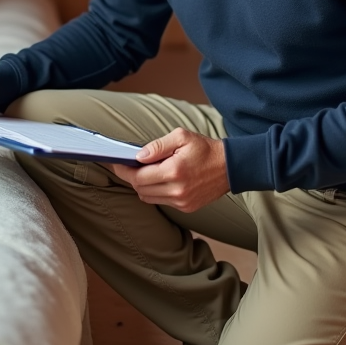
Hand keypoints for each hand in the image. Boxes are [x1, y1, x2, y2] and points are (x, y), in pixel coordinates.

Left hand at [110, 128, 229, 212]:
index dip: (123, 171)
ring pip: (148, 198)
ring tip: (145, 172)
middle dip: (131, 177)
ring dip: (142, 186)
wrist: (230, 167)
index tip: (115, 163)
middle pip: (140, 189)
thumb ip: (157, 146)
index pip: (137, 177)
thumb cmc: (205, 148)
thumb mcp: (181, 136)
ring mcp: (182, 201)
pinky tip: (159, 180)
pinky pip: (161, 201)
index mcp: (174, 171)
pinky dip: (155, 192)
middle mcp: (177, 190)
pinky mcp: (186, 207)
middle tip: (129, 165)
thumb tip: (138, 156)